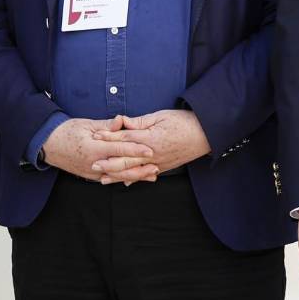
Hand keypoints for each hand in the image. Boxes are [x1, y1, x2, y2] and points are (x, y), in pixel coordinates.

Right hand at [42, 117, 157, 183]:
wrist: (48, 145)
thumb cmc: (67, 131)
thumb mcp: (87, 124)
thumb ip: (106, 126)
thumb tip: (121, 121)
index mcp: (93, 148)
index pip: (119, 150)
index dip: (136, 150)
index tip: (150, 150)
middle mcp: (93, 163)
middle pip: (121, 167)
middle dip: (140, 168)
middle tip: (156, 166)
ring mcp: (92, 172)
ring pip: (118, 177)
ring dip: (135, 176)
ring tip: (151, 175)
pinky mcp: (91, 175)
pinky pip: (110, 178)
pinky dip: (124, 178)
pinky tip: (136, 178)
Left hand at [92, 109, 209, 182]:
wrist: (206, 134)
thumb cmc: (184, 122)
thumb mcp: (161, 116)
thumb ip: (140, 122)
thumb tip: (122, 122)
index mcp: (151, 139)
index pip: (125, 138)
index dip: (108, 137)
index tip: (94, 136)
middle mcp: (153, 154)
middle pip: (126, 160)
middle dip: (108, 162)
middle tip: (92, 164)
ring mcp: (159, 163)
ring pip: (134, 172)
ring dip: (118, 175)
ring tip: (103, 178)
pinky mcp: (165, 167)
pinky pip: (146, 175)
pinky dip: (135, 179)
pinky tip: (125, 183)